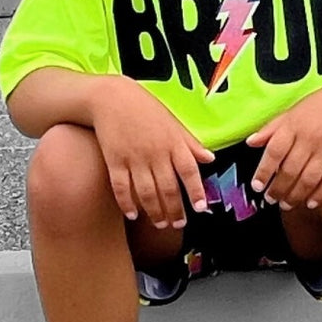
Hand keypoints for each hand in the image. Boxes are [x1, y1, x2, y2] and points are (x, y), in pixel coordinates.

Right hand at [91, 78, 213, 228]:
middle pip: (168, 188)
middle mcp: (155, 152)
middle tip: (178, 224)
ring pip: (146, 193)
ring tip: (161, 224)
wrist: (111, 97)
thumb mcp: (173, 122)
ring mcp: (134, 158)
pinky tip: (133, 214)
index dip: (196, 190)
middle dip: (175, 210)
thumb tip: (210, 159)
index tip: (200, 207)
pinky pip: (121, 188)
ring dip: (155, 212)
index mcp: (173, 142)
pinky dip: (127, 203)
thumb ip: (191, 143)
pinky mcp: (114, 160)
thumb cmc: (145, 109)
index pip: (189, 171)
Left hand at [245, 79, 321, 211]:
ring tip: (287, 204)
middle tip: (271, 199)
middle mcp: (310, 138)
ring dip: (295, 196)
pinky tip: (311, 203)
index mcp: (293, 125)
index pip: (274, 152)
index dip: (264, 172)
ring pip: (309, 179)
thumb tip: (250, 142)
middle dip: (278, 189)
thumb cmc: (321, 105)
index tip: (257, 186)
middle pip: (290, 170)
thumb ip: (272, 128)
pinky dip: (320, 195)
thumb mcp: (293, 111)